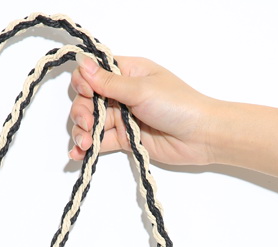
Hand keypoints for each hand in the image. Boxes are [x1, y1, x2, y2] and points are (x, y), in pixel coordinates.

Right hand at [68, 54, 218, 166]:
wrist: (200, 136)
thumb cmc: (177, 104)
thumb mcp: (141, 89)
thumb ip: (109, 82)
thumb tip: (83, 62)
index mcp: (128, 72)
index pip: (95, 73)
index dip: (85, 82)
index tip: (87, 93)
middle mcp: (122, 93)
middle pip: (88, 99)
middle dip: (81, 111)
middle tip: (87, 124)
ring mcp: (123, 117)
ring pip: (92, 122)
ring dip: (82, 131)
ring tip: (84, 143)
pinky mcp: (125, 139)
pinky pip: (101, 141)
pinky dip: (87, 148)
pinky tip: (78, 154)